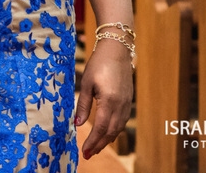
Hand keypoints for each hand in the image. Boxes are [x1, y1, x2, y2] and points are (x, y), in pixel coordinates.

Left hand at [74, 35, 133, 159]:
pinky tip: (105, 134)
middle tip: (88, 154)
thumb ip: (83, 105)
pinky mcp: (128, 102)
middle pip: (110, 132)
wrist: (117, 51)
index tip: (84, 151)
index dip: (92, 142)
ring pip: (118, 129)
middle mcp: (121, 106)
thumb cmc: (98, 64)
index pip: (100, 128)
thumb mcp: (86, 83)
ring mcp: (127, 105)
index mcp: (109, 101)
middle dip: (99, 145)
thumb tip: (77, 124)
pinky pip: (121, 122)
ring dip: (106, 140)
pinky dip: (113, 131)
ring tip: (95, 148)